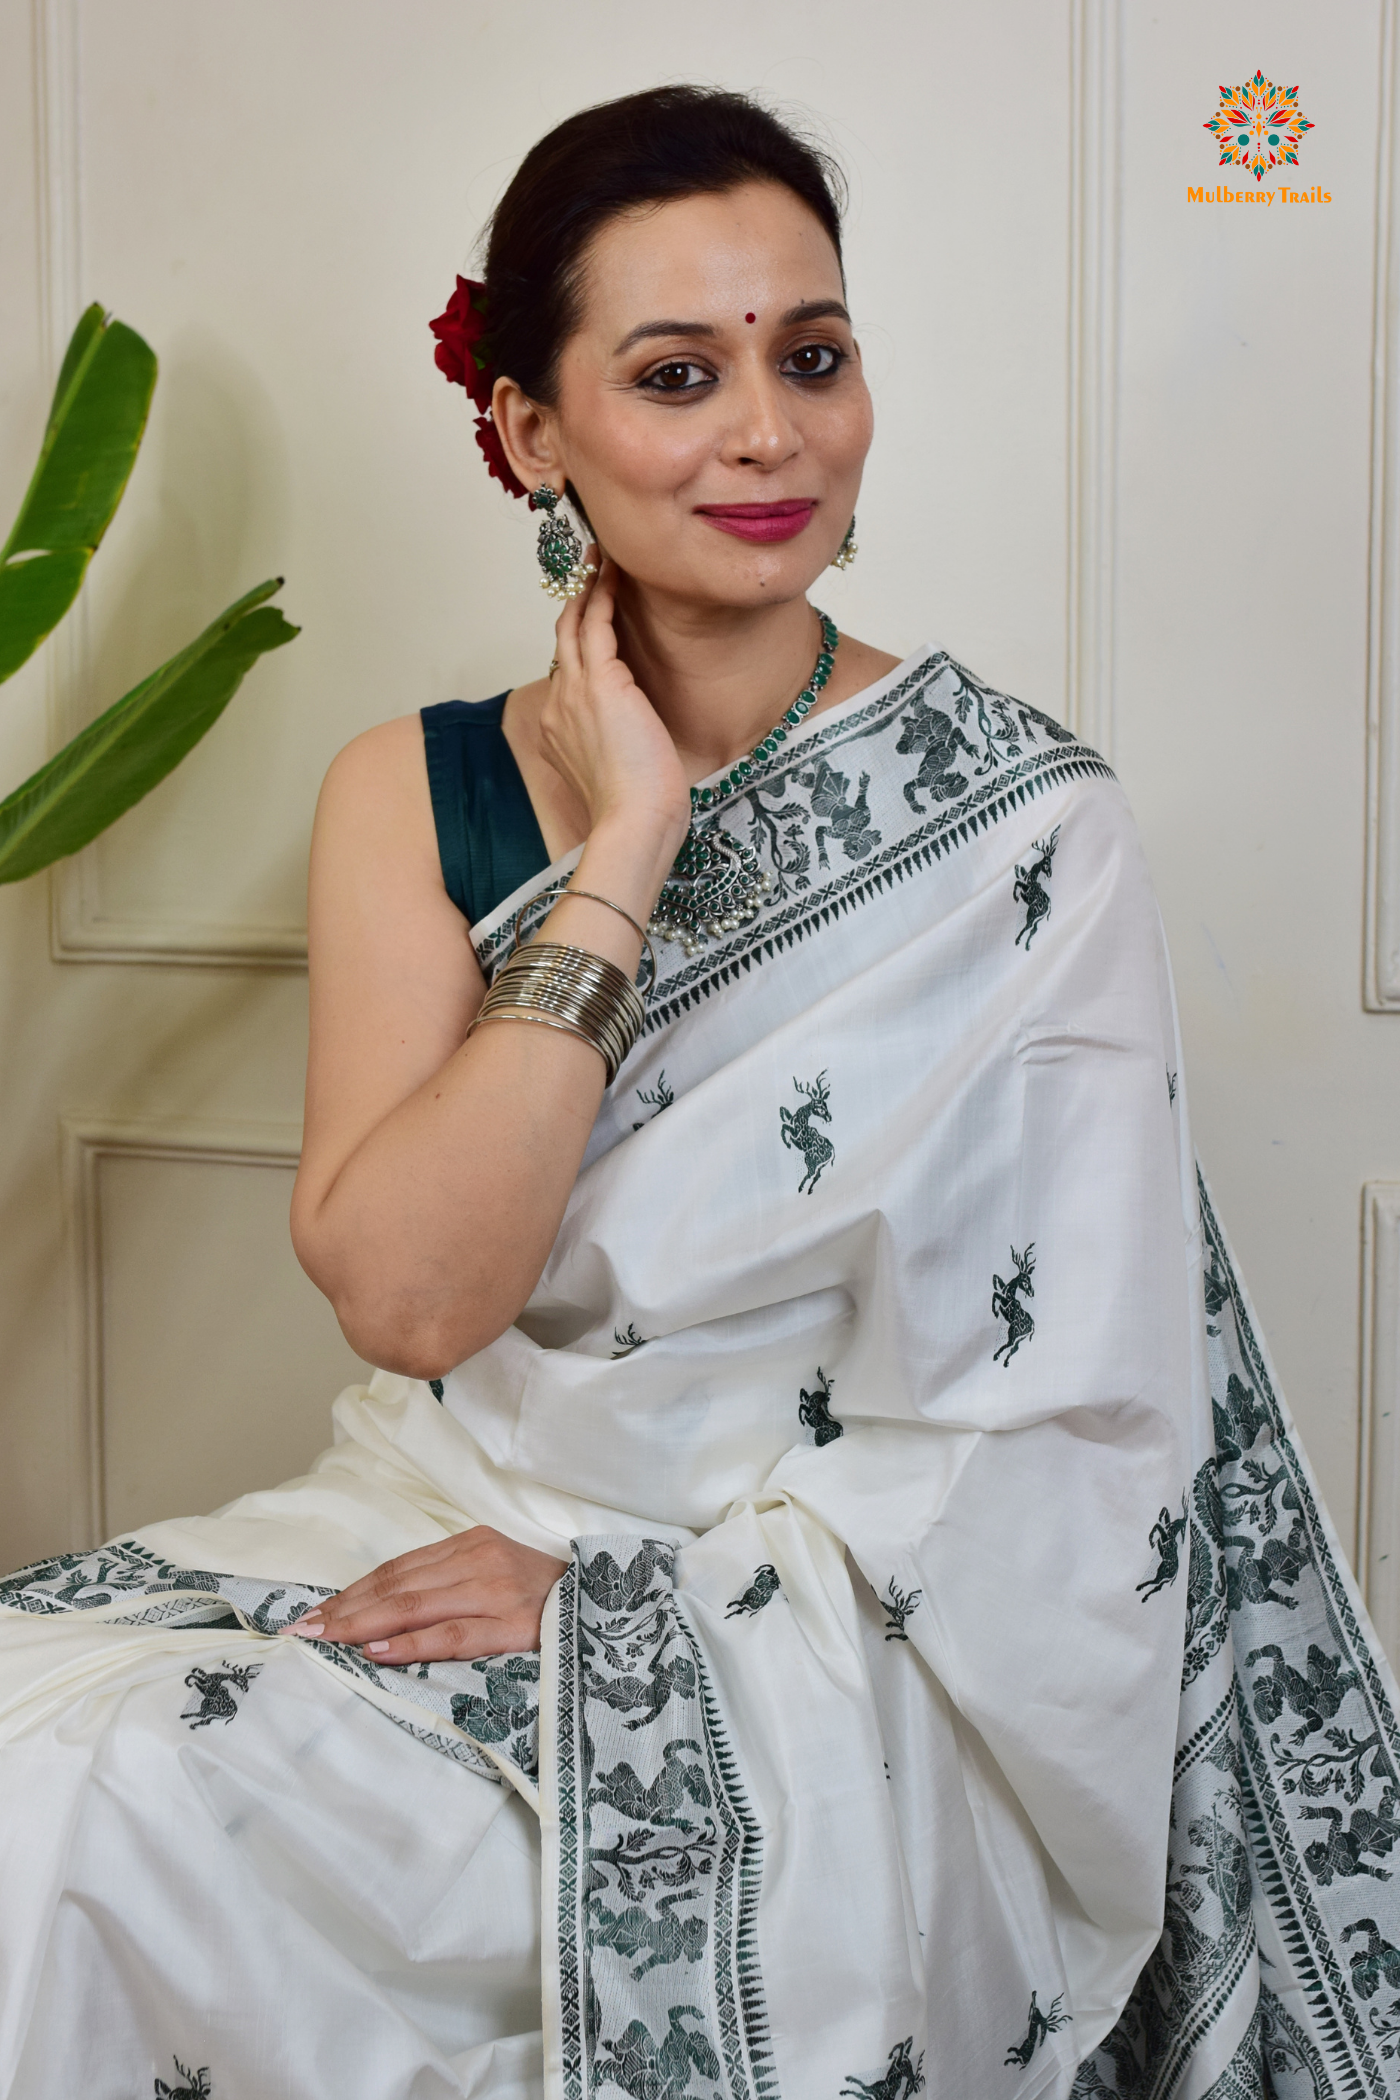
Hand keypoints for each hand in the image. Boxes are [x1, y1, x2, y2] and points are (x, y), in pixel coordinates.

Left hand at [283, 1526, 568, 1663]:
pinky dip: (410, 1643)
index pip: (397, 1569)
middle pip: (397, 1586)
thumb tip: (384, 1613)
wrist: (611, 1604)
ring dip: (363, 1625)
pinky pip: (451, 1634)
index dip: (352, 1591)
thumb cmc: (546, 1597)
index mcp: (471, 1544)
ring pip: (414, 1606)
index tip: (314, 1613)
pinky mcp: (514, 1624)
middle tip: (302, 1630)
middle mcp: (479, 1559)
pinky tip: (377, 1651)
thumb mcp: (495, 1573)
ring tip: (325, 1640)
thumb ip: (448, 1582)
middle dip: (345, 1610)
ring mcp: (496, 1591)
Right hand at [541, 553, 690, 849]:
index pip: (567, 673)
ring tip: (602, 561)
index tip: (590, 619)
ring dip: (587, 589)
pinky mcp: (600, 682)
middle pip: (561, 641)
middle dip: (574, 603)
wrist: (633, 823)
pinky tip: (615, 573)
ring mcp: (574, 692)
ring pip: (573, 625)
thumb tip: (640, 737)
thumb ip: (621, 746)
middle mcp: (558, 706)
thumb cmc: (638, 812)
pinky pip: (595, 623)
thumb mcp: (623, 773)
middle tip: (589, 571)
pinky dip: (603, 594)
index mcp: (560, 732)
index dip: (577, 642)